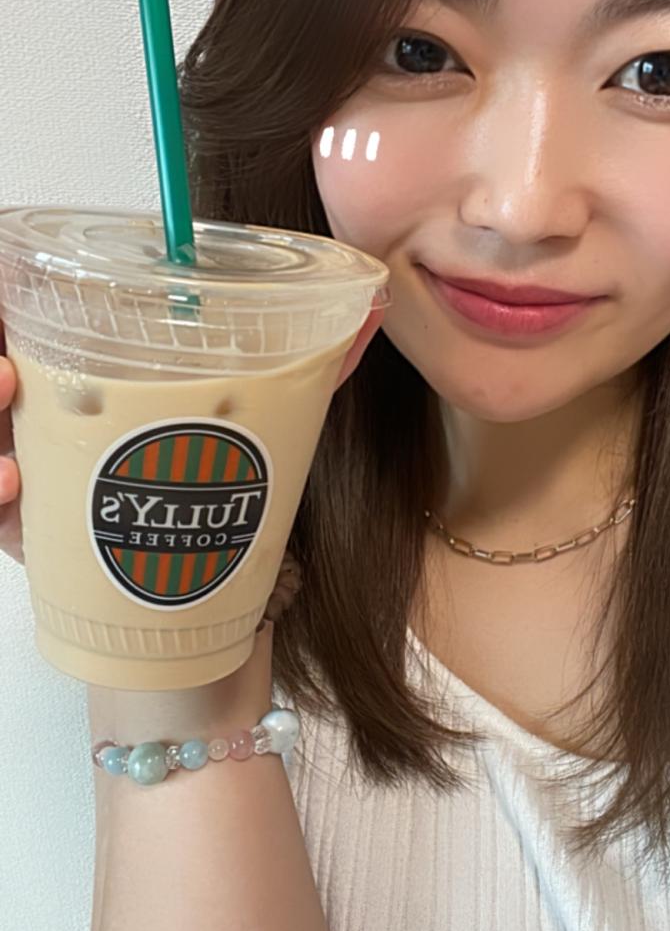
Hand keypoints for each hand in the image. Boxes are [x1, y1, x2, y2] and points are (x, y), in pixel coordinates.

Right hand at [0, 301, 385, 574]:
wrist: (216, 634)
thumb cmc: (233, 517)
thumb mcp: (265, 429)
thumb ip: (310, 368)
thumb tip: (373, 303)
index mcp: (100, 392)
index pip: (36, 336)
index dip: (14, 311)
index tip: (11, 296)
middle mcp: (57, 436)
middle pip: (1, 389)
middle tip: (4, 363)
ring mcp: (44, 493)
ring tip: (3, 390)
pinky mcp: (42, 550)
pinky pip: (3, 522)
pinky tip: (13, 484)